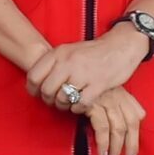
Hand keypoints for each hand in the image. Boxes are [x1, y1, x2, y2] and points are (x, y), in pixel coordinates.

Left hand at [26, 27, 143, 110]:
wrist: (120, 46)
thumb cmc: (92, 52)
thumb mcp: (69, 50)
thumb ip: (53, 64)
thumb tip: (36, 82)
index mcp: (59, 53)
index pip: (34, 76)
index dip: (33, 89)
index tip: (37, 94)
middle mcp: (69, 62)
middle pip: (47, 90)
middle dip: (49, 100)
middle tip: (55, 100)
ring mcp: (84, 73)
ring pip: (62, 99)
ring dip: (64, 105)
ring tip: (68, 103)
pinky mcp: (99, 84)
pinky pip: (80, 104)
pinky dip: (78, 108)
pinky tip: (80, 104)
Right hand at [83, 86, 143, 154]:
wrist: (66, 74)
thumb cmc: (82, 84)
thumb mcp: (103, 90)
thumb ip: (118, 103)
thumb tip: (135, 118)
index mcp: (121, 93)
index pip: (137, 115)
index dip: (136, 136)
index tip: (134, 151)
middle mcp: (116, 96)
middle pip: (131, 124)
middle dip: (131, 146)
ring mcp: (106, 100)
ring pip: (118, 128)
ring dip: (115, 149)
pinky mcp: (93, 104)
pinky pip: (102, 128)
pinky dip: (103, 143)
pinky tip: (102, 153)